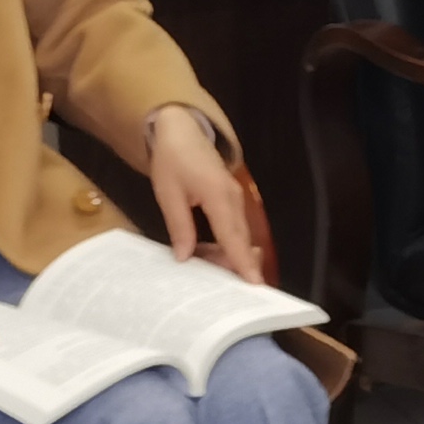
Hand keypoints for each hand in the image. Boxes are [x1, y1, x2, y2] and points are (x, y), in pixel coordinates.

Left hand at [139, 102, 260, 280]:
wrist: (181, 129)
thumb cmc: (172, 159)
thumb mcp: (168, 193)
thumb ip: (179, 226)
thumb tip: (185, 257)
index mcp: (218, 196)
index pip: (233, 237)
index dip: (243, 263)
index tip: (255, 285)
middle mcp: (233, 199)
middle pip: (241, 240)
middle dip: (238, 267)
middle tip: (230, 294)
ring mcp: (235, 198)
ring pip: (239, 235)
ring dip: (231, 257)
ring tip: (218, 279)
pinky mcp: (231, 198)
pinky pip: (234, 227)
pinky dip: (227, 244)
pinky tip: (213, 257)